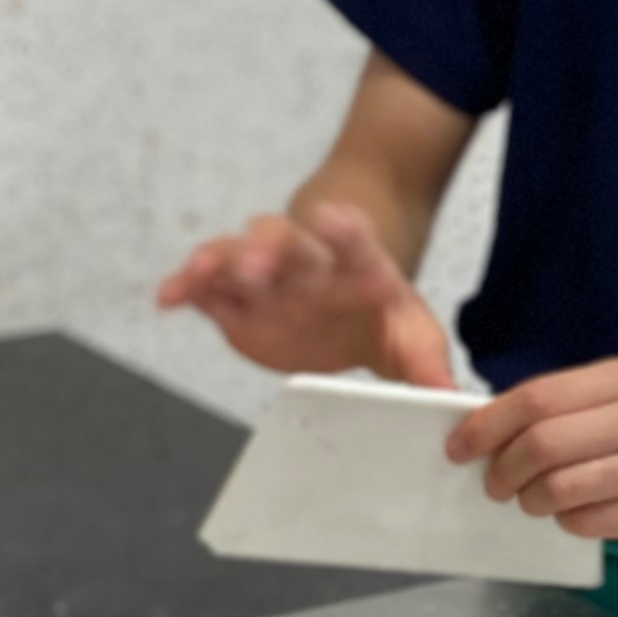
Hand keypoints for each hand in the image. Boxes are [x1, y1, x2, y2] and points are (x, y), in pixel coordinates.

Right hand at [156, 198, 453, 384]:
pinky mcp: (236, 301)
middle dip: (268, 250)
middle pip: (284, 242)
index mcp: (356, 263)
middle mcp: (306, 263)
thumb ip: (426, 365)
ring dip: (219, 262)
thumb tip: (449, 396)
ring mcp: (267, 278)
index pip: (352, 241)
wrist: (352, 307)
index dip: (344, 231)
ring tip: (199, 273)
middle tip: (260, 267)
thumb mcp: (412, 339)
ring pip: (237, 255)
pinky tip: (168, 298)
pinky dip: (185, 288)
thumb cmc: (383, 317)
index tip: (336, 220)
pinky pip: (206, 288)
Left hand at [446, 359, 617, 541]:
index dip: (487, 425)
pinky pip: (591, 523)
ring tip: (533, 502)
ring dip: (532, 501)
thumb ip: (581, 403)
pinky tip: (575, 515)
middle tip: (495, 484)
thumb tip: (497, 428)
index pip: (538, 397)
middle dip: (502, 470)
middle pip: (542, 445)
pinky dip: (567, 522)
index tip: (459, 446)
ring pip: (562, 489)